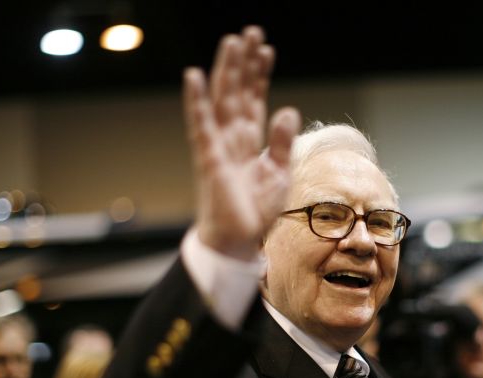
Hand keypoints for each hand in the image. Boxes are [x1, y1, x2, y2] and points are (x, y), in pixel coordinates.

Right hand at [183, 26, 300, 260]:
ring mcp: (219, 146)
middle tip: (250, 32)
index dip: (259, 75)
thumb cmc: (255, 211)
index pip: (254, 99)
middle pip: (237, 92)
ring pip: (222, 100)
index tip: (265, 49)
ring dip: (226, 70)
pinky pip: (201, 124)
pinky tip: (193, 75)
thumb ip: (283, 142)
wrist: (238, 241)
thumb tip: (289, 109)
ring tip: (232, 40)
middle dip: (243, 63)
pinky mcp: (209, 158)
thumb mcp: (280, 173)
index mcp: (249, 142)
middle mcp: (232, 138)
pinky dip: (197, 100)